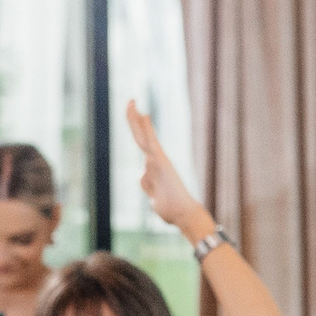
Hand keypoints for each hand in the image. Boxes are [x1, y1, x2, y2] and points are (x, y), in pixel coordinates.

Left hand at [125, 99, 207, 236]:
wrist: (184, 215)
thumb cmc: (171, 209)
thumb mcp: (154, 197)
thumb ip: (148, 184)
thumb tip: (142, 176)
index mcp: (153, 167)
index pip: (142, 143)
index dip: (136, 127)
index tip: (135, 111)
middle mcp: (156, 160)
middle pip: (141, 136)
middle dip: (134, 118)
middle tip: (131, 100)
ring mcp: (158, 160)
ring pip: (144, 141)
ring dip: (137, 121)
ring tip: (133, 105)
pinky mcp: (161, 161)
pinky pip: (151, 142)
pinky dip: (147, 128)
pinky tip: (143, 114)